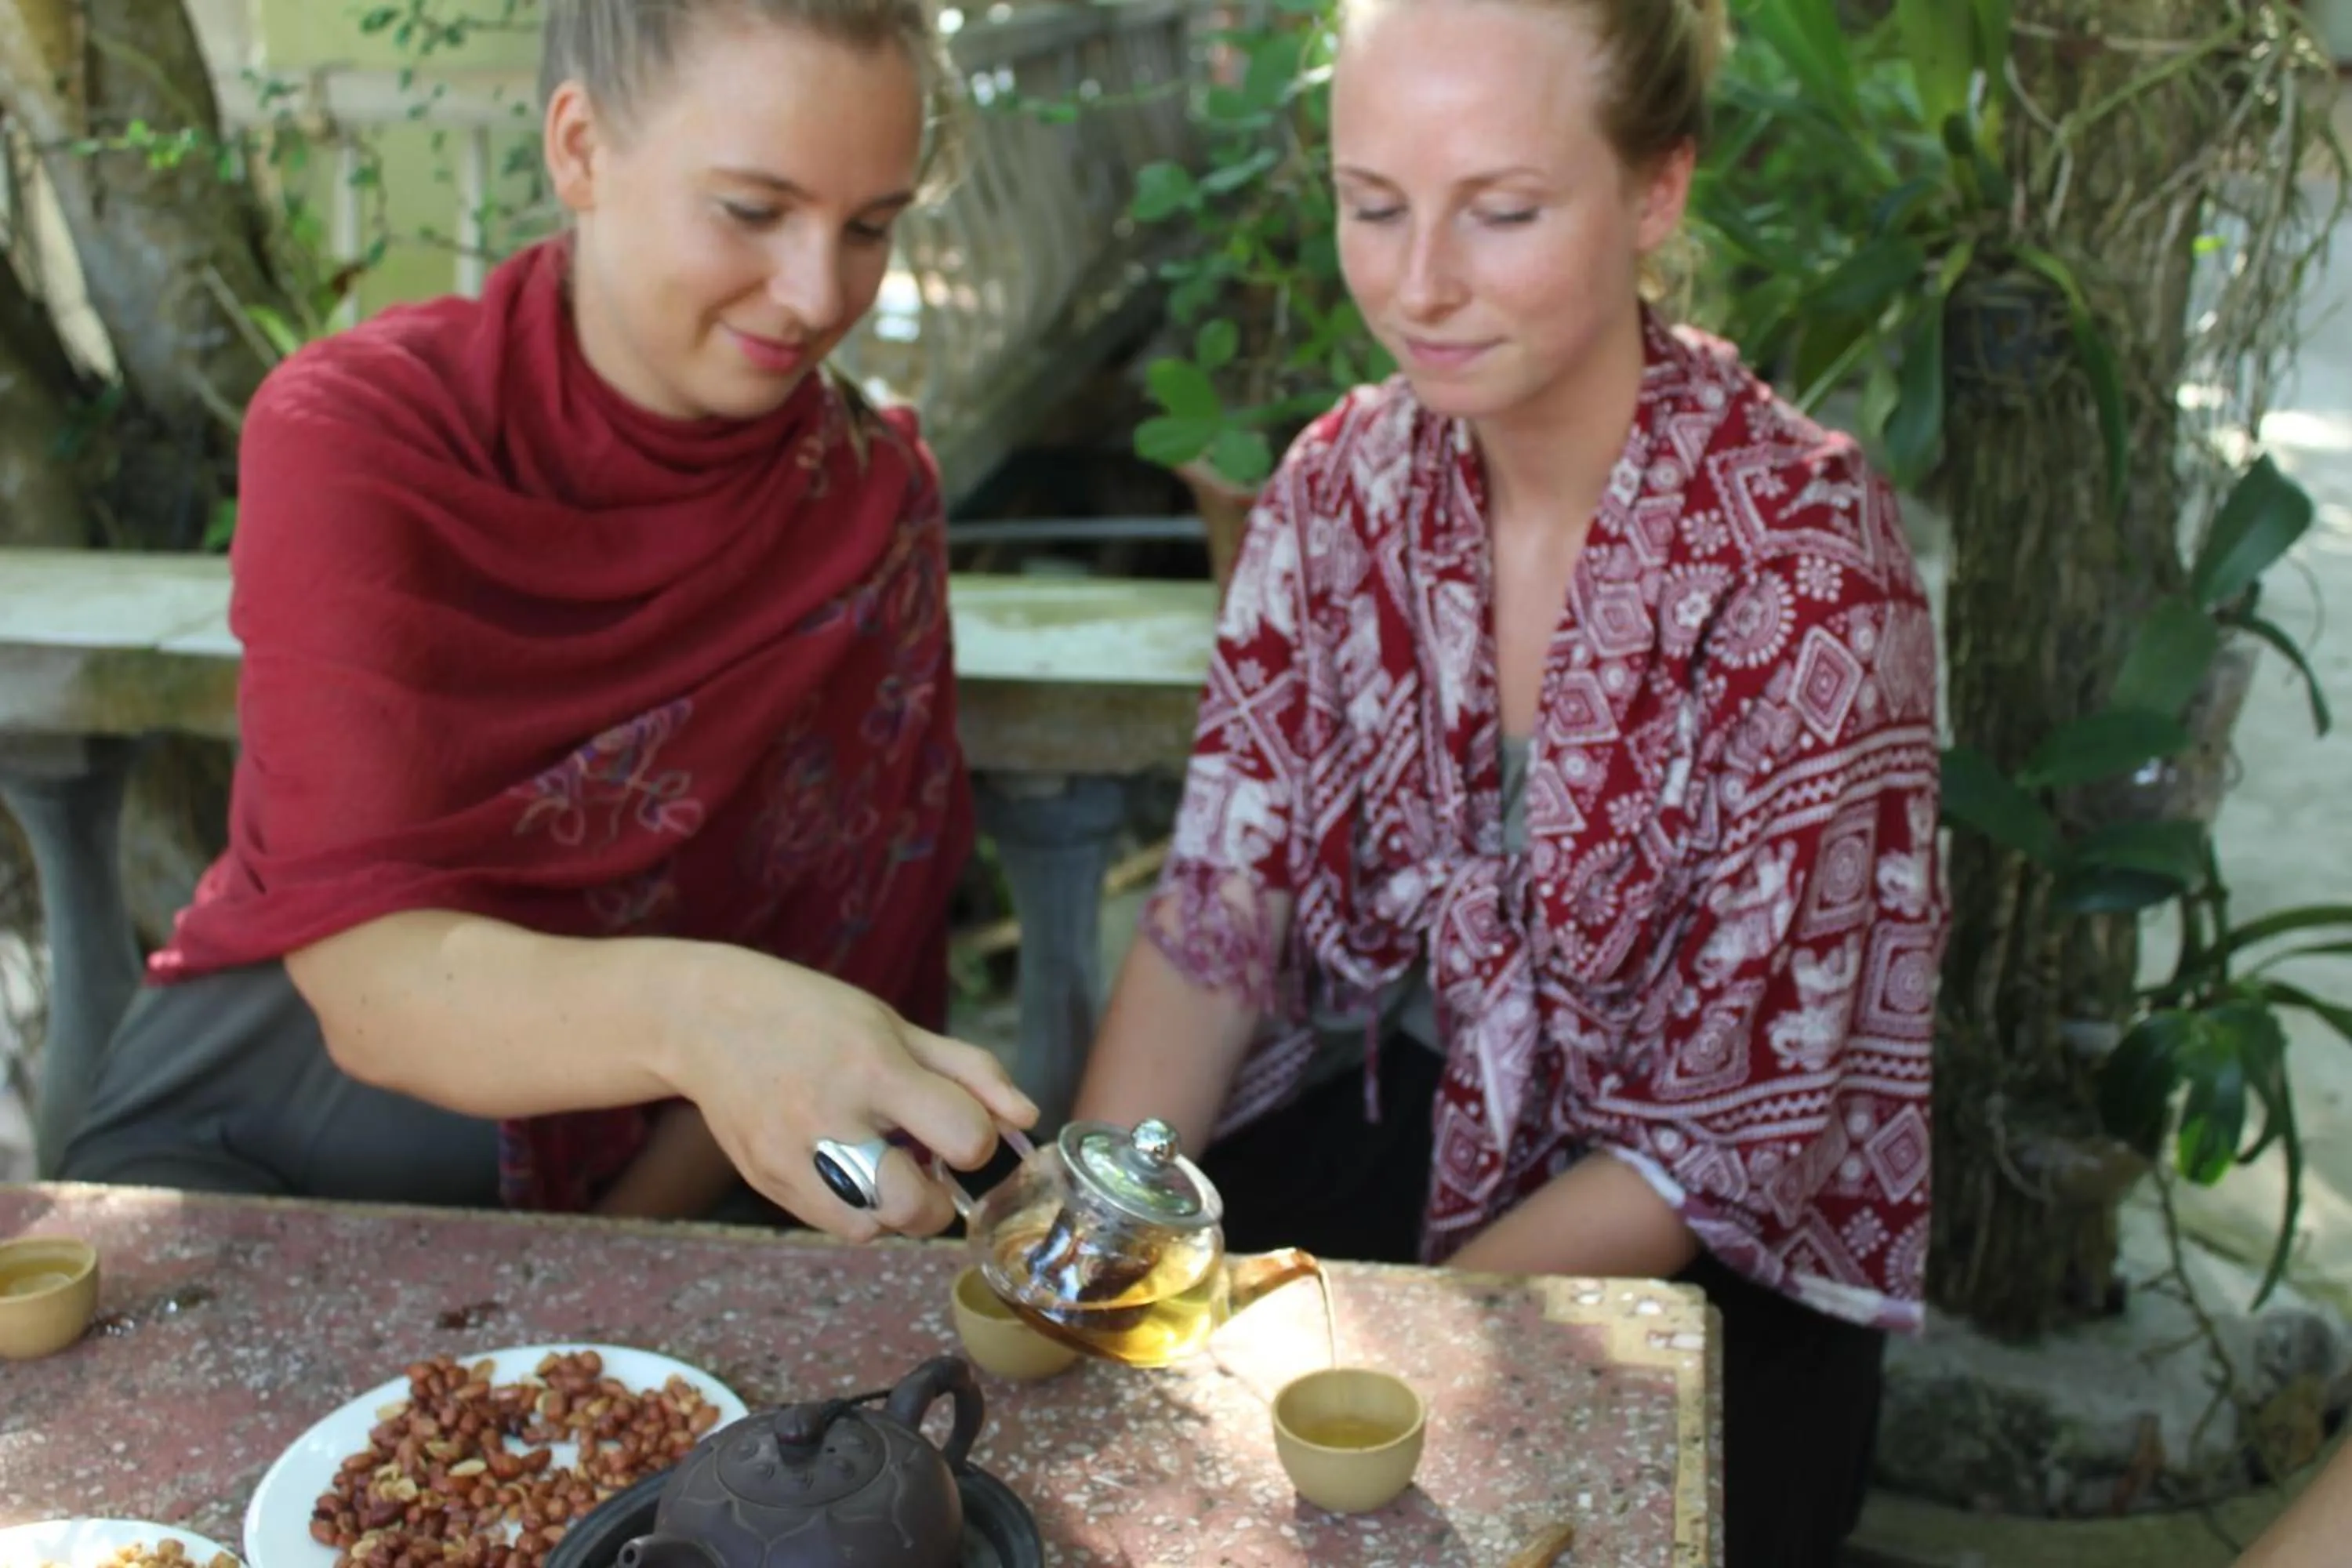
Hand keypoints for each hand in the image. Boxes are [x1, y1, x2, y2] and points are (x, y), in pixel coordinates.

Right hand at [663, 945, 1036, 1241]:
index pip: (963, 1136)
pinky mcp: (765, 1180)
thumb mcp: (897, 1025)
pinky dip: (857, 1212)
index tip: (957, 1127)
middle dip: (938, 1198)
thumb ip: (970, 1071)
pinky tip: (847, 1171)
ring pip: (874, 1228)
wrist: (709, 1018)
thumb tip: (1026, 1120)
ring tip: (882, 1166)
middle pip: (915, 1206)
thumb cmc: (816, 1018)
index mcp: (874, 1067)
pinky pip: (835, 1227)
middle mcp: (830, 1117)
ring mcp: (791, 1156)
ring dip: (895, 1210)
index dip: (976, 1140)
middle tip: (924, 1165)